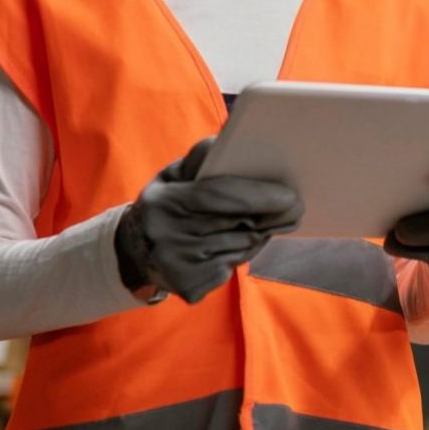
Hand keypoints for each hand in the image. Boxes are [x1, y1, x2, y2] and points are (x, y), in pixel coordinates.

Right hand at [115, 138, 303, 303]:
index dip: (255, 195)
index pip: (216, 196)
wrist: (133, 254)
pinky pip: (231, 268)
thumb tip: (228, 140)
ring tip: (265, 223)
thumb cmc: (165, 205)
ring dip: (257, 234)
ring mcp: (180, 267)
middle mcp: (169, 237)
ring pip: (239, 248)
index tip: (289, 195)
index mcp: (163, 202)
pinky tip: (233, 245)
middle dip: (270, 216)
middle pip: (235, 225)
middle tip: (295, 207)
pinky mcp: (191, 288)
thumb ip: (201, 160)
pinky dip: (239, 254)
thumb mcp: (172, 176)